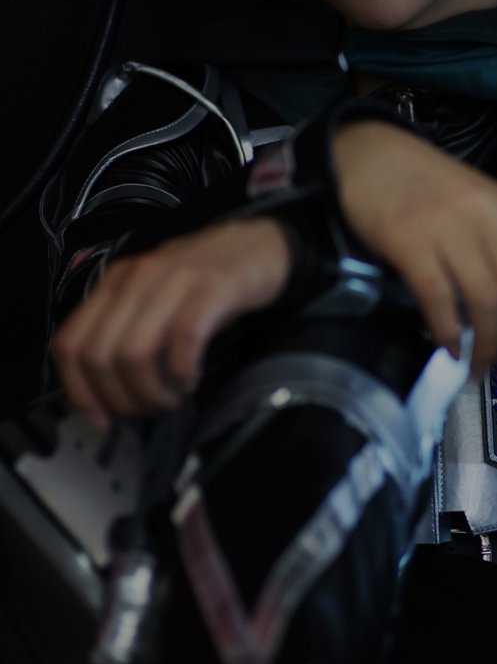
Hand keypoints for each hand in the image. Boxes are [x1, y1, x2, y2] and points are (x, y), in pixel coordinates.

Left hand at [51, 218, 291, 431]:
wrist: (259, 243)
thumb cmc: (206, 280)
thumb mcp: (155, 299)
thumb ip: (128, 332)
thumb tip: (109, 394)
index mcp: (115, 282)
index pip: (70, 342)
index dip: (79, 390)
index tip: (101, 419)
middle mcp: (137, 278)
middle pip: (100, 355)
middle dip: (121, 398)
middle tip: (149, 408)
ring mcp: (173, 280)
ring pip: (134, 353)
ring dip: (151, 392)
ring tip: (172, 398)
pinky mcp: (212, 287)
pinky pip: (184, 340)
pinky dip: (183, 373)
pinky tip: (191, 379)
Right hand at [332, 120, 496, 382]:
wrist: (367, 153)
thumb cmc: (425, 185)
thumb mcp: (482, 214)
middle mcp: (489, 215)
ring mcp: (449, 225)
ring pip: (487, 300)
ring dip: (487, 346)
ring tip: (479, 369)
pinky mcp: (408, 238)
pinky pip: (438, 296)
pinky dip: (448, 330)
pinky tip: (448, 347)